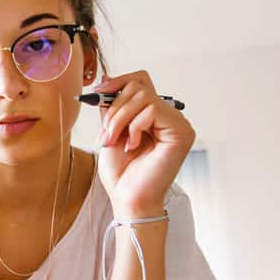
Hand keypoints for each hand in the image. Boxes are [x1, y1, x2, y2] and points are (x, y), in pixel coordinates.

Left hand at [94, 71, 195, 215]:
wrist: (128, 199)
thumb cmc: (122, 174)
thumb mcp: (111, 131)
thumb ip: (113, 106)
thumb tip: (107, 80)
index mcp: (155, 116)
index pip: (141, 81)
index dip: (119, 81)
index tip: (99, 93)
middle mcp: (170, 117)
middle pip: (139, 86)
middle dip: (115, 108)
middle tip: (107, 134)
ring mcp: (178, 124)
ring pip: (143, 96)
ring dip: (120, 119)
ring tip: (115, 141)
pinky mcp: (181, 132)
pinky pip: (152, 109)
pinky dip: (134, 126)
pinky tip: (133, 146)